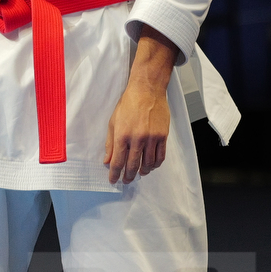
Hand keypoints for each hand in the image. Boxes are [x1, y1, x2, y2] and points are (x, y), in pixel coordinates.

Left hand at [105, 27, 178, 185]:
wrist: (147, 90)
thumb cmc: (128, 104)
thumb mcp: (113, 122)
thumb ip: (110, 143)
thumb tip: (107, 161)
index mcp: (122, 135)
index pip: (118, 162)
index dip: (115, 174)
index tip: (113, 180)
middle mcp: (137, 138)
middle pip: (133, 165)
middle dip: (128, 176)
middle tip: (126, 181)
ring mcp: (152, 138)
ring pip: (148, 163)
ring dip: (143, 171)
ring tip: (139, 173)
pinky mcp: (162, 136)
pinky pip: (160, 156)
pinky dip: (155, 164)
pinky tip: (151, 166)